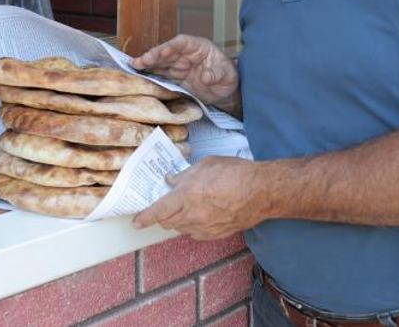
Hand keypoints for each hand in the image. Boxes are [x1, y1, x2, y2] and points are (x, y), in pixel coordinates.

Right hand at [131, 35, 237, 104]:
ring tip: (134, 66)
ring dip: (148, 64)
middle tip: (140, 61)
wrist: (225, 91)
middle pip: (166, 52)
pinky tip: (139, 75)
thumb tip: (206, 76)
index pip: (181, 43)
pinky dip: (150, 74)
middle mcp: (184, 54)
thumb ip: (217, 74)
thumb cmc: (228, 77)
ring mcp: (178, 65)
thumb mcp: (227, 75)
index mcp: (197, 47)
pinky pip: (160, 74)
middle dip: (153, 56)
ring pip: (160, 62)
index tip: (162, 52)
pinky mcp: (174, 77)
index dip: (170, 46)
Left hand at [132, 157, 267, 239]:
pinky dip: (192, 226)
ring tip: (184, 208)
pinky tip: (199, 215)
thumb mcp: (206, 165)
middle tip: (163, 207)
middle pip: (167, 223)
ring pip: (181, 229)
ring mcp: (205, 227)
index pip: (158, 211)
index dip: (145, 218)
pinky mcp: (216, 234)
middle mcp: (193, 215)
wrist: (262, 192)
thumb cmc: (236, 173)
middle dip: (161, 217)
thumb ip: (185, 175)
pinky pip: (196, 233)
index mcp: (187, 196)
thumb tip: (171, 181)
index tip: (136, 222)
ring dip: (177, 221)